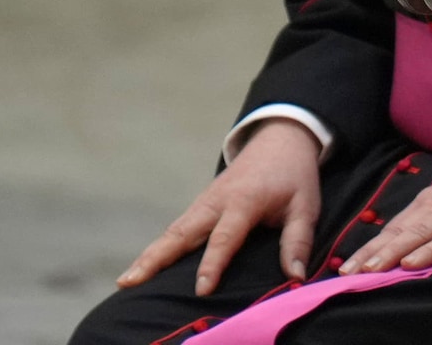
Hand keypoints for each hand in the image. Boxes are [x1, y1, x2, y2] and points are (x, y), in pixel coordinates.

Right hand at [119, 117, 320, 294]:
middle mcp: (216, 201)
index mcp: (245, 200)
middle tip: (130, 282)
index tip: (201, 289)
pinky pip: (176, 228)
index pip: (226, 236)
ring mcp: (204, 202)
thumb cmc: (294, 177)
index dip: (213, 263)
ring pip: (172, 231)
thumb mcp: (306, 206)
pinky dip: (158, 247)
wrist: (279, 141)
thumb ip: (298, 240)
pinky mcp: (199, 205)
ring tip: (125, 280)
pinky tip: (143, 267)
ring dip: (149, 255)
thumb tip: (296, 276)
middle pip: (182, 232)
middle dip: (156, 258)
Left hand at [340, 155, 431, 274]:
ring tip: (368, 271)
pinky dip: (428, 251)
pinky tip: (411, 263)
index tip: (347, 265)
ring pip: (417, 236)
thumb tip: (413, 241)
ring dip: (390, 254)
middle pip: (399, 232)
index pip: (396, 226)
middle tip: (344, 274)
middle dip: (371, 253)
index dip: (371, 246)